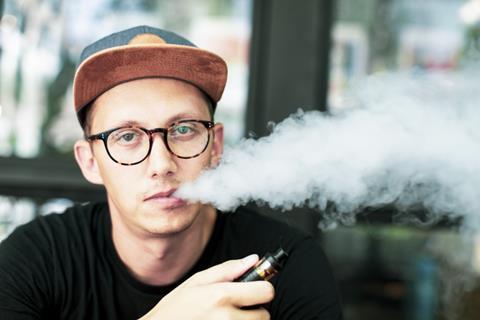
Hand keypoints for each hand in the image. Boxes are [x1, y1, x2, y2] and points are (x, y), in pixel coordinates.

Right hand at [139, 254, 273, 319]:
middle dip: (255, 309)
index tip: (254, 289)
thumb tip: (254, 259)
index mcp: (221, 296)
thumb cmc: (176, 308)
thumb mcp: (197, 281)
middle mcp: (227, 318)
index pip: (265, 292)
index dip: (262, 288)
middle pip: (264, 314)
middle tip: (238, 306)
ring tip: (228, 317)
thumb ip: (229, 269)